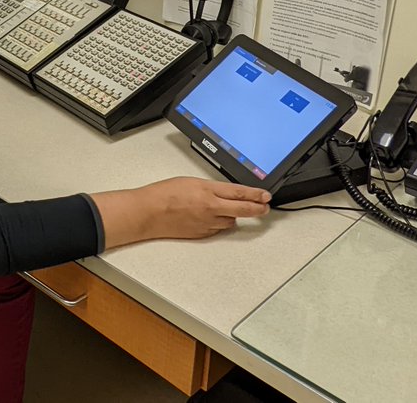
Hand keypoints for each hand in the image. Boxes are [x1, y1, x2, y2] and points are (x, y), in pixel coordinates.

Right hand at [148, 177, 270, 239]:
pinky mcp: (201, 234)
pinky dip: (219, 223)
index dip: (256, 194)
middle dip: (258, 209)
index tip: (266, 195)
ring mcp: (207, 223)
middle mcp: (211, 208)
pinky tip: (213, 218)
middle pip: (243, 209)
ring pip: (231, 221)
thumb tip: (224, 193)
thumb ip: (210, 188)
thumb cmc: (164, 194)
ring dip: (234, 215)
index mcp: (208, 191)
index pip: (240, 193)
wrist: (149, 212)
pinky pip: (218, 229)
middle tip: (265, 207)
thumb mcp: (190, 181)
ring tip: (231, 210)